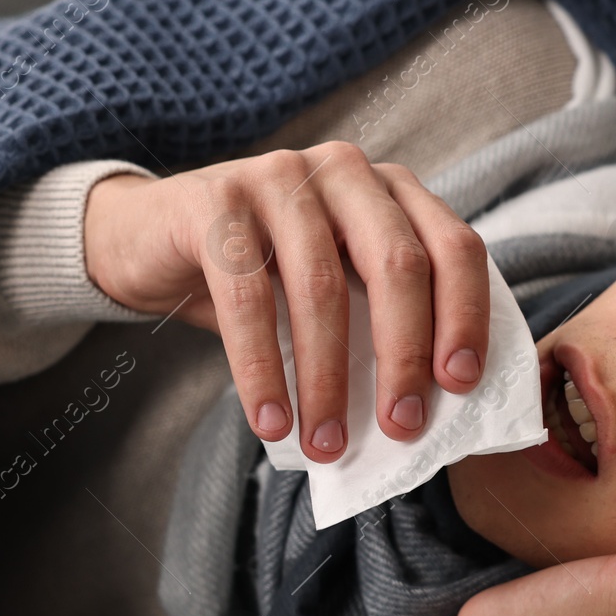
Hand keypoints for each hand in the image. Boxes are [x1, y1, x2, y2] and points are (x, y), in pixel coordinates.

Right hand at [82, 142, 491, 462]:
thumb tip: (422, 408)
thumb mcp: (333, 285)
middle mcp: (344, 171)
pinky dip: (260, 370)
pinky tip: (270, 421)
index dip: (465, 317)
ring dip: (327, 380)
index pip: (452, 248)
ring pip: (322, 288)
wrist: (150, 241)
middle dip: (404, 355)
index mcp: (390, 191)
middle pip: (397, 265)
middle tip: (402, 425)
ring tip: (326, 444)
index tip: (460, 386)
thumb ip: (377, 319)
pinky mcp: (215, 200)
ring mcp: (279, 177)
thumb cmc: (262, 277)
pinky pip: (247, 297)